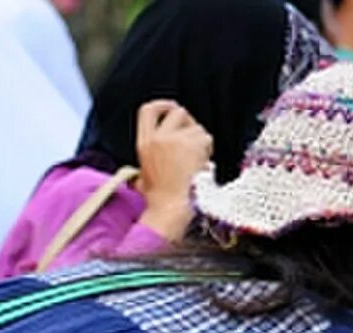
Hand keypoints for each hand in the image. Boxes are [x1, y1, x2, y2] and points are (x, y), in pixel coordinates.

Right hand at [134, 100, 212, 238]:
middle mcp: (157, 137)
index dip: (162, 105)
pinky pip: (206, 138)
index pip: (148, 110)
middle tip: (195, 134)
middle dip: (189, 120)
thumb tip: (147, 169)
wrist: (170, 207)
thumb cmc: (160, 199)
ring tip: (199, 159)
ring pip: (196, 127)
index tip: (172, 108)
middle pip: (177, 112)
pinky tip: (204, 163)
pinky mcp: (191, 145)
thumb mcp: (143, 175)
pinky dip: (208, 149)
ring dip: (201, 141)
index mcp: (143, 142)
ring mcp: (175, 140)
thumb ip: (148, 162)